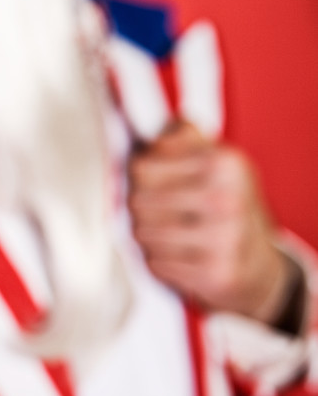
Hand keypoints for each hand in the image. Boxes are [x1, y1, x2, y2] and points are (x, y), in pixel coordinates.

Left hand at [128, 122, 291, 323]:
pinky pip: (155, 264)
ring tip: (171, 236)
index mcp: (224, 163)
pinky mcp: (216, 274)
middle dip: (142, 211)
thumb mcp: (215, 163)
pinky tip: (180, 258)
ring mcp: (224, 238)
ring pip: (142, 234)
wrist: (258, 265)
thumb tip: (148, 121)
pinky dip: (160, 263)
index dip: (139, 178)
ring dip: (148, 239)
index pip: (140, 167)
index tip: (154, 183)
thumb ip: (180, 137)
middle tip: (161, 214)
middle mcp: (227, 198)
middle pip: (136, 202)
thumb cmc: (224, 206)